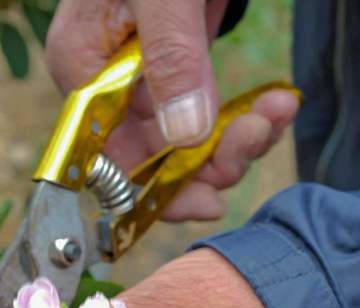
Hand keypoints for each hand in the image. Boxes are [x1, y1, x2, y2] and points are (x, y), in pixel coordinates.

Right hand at [45, 0, 299, 220]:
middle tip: (257, 137)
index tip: (206, 198)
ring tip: (276, 111)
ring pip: (183, 140)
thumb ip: (172, 58)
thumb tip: (184, 136)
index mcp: (83, 66)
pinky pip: (204, 112)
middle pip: (149, 156)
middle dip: (209, 159)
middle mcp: (106, 80)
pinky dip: (240, 116)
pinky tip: (274, 102)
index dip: (152, 189)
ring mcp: (143, 74)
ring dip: (235, 138)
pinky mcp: (179, 64)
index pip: (102, 156)